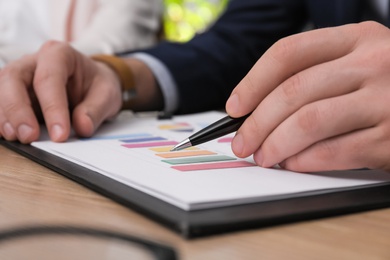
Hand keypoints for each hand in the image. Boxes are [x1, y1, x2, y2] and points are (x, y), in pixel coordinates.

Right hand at [0, 41, 121, 142]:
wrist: (91, 83)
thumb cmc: (96, 85)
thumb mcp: (107, 94)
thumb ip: (96, 110)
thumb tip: (82, 127)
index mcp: (60, 54)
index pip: (49, 78)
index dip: (52, 108)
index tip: (60, 134)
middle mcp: (34, 61)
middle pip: (14, 79)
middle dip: (18, 110)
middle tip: (29, 136)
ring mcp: (20, 75)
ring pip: (1, 89)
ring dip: (6, 116)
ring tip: (18, 138)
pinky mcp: (12, 92)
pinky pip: (0, 102)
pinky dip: (2, 119)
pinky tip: (8, 134)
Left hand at [226, 21, 389, 171]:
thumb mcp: (359, 62)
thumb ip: (316, 75)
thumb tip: (256, 107)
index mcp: (357, 38)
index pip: (289, 53)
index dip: (252, 81)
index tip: (235, 106)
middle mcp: (373, 62)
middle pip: (293, 90)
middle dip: (257, 122)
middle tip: (241, 142)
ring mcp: (387, 99)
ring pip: (309, 122)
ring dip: (276, 144)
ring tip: (262, 156)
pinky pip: (335, 151)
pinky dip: (304, 160)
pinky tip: (292, 163)